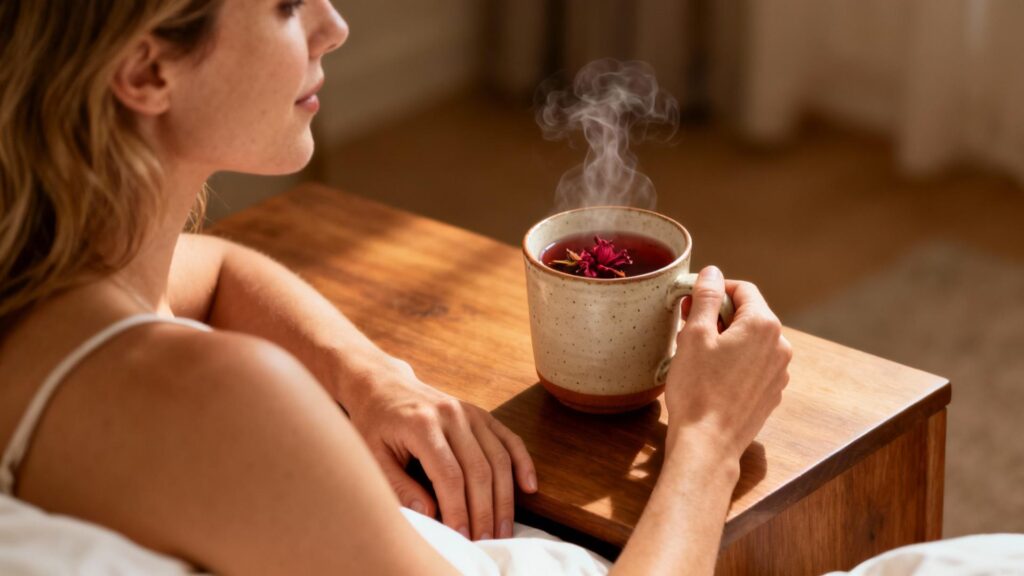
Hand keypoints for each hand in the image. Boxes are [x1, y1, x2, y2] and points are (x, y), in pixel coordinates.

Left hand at [344, 360, 536, 540]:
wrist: (383, 386)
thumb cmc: (375, 424)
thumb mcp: (373, 456)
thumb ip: (400, 486)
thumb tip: (431, 515)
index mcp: (422, 424)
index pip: (449, 475)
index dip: (458, 510)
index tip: (461, 536)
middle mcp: (451, 415)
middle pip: (479, 470)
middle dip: (485, 511)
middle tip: (486, 540)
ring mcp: (470, 412)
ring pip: (499, 458)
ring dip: (505, 498)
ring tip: (504, 529)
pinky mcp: (481, 414)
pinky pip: (509, 439)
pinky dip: (523, 463)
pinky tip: (529, 488)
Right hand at [665, 266, 792, 460]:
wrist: (708, 444)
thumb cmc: (697, 389)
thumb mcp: (694, 335)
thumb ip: (706, 297)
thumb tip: (712, 273)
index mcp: (763, 325)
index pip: (742, 289)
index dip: (714, 289)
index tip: (691, 299)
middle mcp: (780, 346)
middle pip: (748, 314)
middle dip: (717, 314)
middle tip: (687, 326)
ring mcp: (778, 371)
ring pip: (750, 340)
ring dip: (725, 338)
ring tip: (696, 354)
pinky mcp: (771, 392)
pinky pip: (753, 364)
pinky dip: (734, 360)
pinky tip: (710, 375)